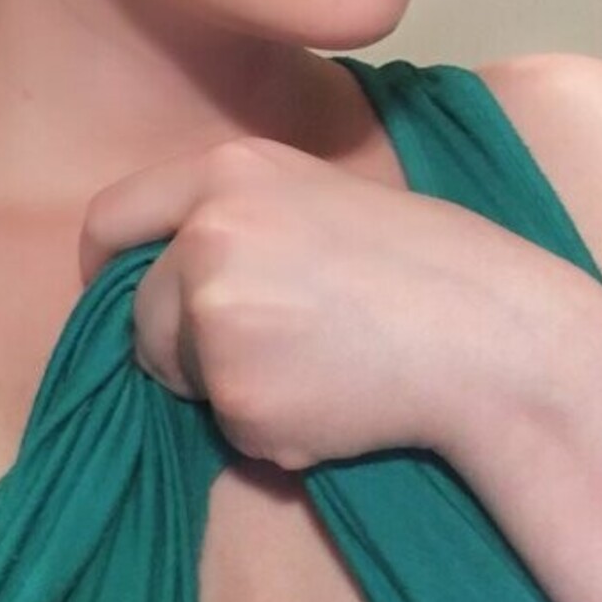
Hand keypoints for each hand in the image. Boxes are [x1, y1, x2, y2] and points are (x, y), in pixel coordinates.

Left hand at [80, 136, 563, 470]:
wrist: (492, 335)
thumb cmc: (425, 268)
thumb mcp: (320, 200)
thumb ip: (240, 220)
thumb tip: (171, 271)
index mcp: (228, 172)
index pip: (113, 219)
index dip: (110, 268)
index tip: (125, 296)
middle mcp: (207, 232)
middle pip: (141, 312)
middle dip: (184, 345)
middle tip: (272, 349)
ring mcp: (216, 312)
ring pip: (180, 373)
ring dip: (229, 388)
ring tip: (320, 368)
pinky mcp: (235, 390)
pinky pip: (227, 426)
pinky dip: (270, 430)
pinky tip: (337, 403)